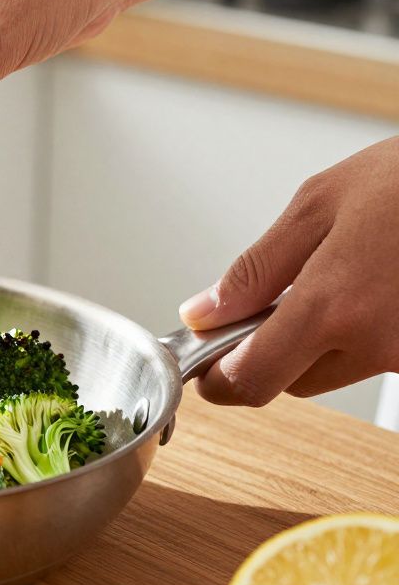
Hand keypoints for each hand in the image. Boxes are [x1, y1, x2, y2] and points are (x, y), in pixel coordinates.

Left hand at [180, 136, 398, 405]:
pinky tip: (378, 283)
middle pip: (294, 380)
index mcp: (334, 306)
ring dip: (327, 339)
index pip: (252, 380)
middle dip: (276, 349)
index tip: (206, 366)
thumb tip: (203, 312)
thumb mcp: (319, 203)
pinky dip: (368, 331)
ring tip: (350, 274)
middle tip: (280, 298)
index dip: (220, 381)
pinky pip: (382, 355)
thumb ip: (255, 269)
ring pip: (340, 370)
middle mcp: (377, 343)